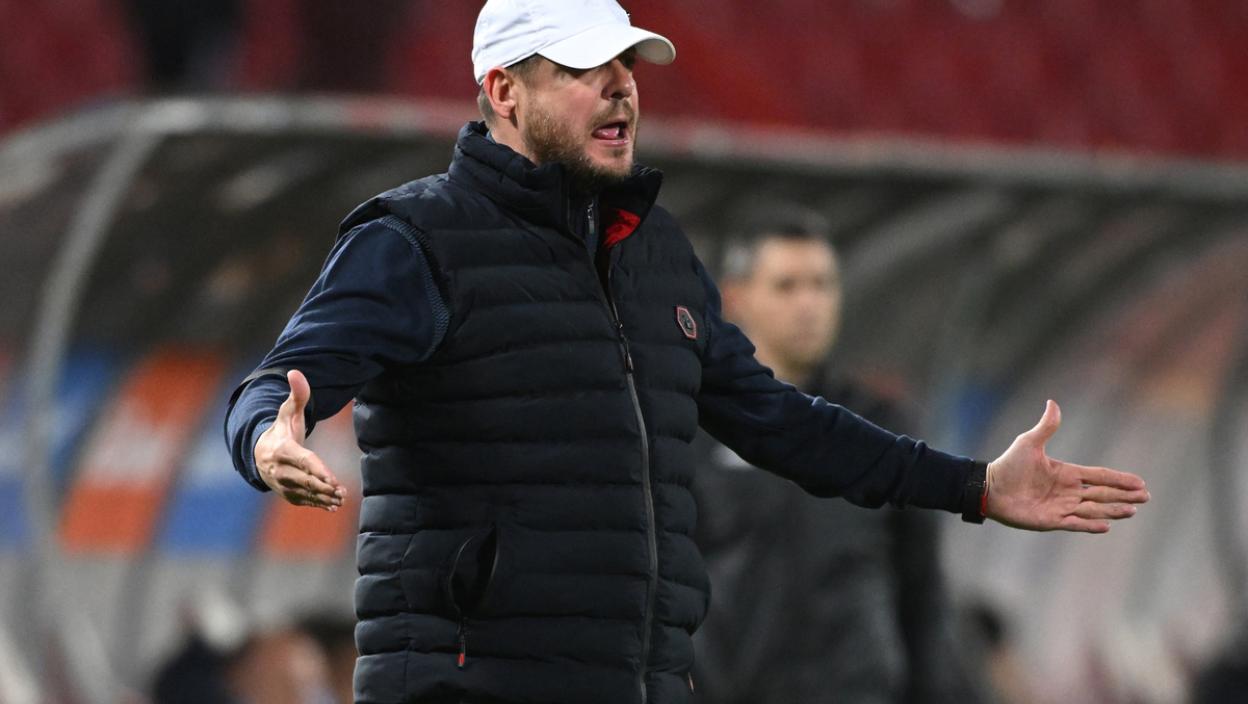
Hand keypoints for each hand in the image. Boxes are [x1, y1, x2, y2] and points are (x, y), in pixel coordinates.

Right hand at [253, 370, 345, 510]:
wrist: (259, 454)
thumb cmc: (281, 431)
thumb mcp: (287, 412)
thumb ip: (296, 395)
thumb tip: (295, 372)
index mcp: (282, 450)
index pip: (303, 462)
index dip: (318, 471)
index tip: (333, 479)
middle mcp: (280, 470)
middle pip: (305, 480)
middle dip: (324, 487)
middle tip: (342, 491)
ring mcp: (282, 484)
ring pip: (305, 493)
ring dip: (323, 498)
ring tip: (341, 500)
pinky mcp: (287, 494)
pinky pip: (303, 501)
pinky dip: (318, 504)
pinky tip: (333, 506)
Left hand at [985, 400, 1148, 532]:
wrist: (989, 487)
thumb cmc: (1009, 465)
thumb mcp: (1029, 443)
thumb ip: (1046, 427)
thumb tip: (1053, 402)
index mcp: (1067, 473)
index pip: (1100, 476)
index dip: (1119, 479)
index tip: (1140, 482)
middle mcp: (1068, 491)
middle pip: (1103, 493)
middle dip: (1124, 495)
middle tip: (1145, 497)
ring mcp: (1061, 506)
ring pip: (1094, 509)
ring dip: (1113, 510)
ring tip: (1132, 510)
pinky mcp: (1052, 520)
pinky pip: (1075, 523)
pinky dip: (1090, 525)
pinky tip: (1106, 526)